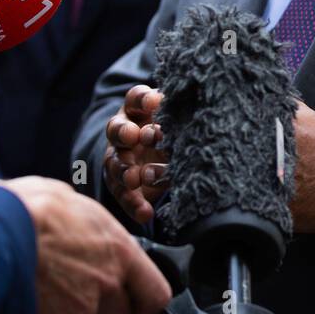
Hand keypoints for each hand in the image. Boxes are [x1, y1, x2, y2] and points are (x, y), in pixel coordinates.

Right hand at [0, 176, 171, 313]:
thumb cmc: (27, 207)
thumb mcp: (67, 196)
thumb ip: (83, 220)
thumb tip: (77, 219)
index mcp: (118, 249)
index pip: (156, 293)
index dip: (146, 303)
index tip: (136, 304)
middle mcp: (106, 282)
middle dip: (105, 310)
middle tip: (81, 292)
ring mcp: (80, 308)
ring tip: (47, 288)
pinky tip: (31, 307)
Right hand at [104, 84, 168, 225]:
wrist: (172, 156)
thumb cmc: (177, 129)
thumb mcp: (180, 117)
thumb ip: (182, 112)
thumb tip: (198, 100)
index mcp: (139, 110)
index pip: (136, 99)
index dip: (143, 99)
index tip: (154, 102)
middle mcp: (125, 131)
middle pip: (117, 129)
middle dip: (123, 132)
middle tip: (133, 136)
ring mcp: (121, 158)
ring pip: (115, 163)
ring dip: (123, 170)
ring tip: (133, 178)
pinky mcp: (123, 185)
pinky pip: (126, 196)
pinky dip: (134, 205)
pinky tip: (145, 214)